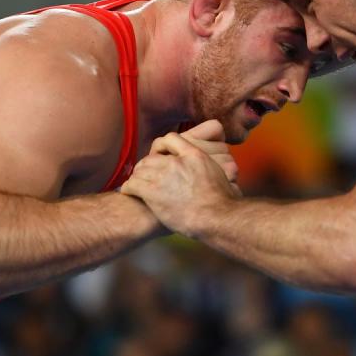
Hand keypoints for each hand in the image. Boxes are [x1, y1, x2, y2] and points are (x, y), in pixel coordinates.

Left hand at [121, 125, 239, 236]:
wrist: (214, 217)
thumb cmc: (223, 202)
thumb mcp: (226, 176)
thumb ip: (218, 169)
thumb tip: (228, 171)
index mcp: (194, 155)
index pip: (170, 139)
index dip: (161, 147)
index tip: (159, 155)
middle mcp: (176, 162)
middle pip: (151, 157)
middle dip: (146, 166)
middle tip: (144, 175)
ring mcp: (162, 177)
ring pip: (139, 170)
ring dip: (137, 177)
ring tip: (136, 184)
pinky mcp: (152, 193)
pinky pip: (132, 185)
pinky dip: (128, 188)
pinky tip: (129, 192)